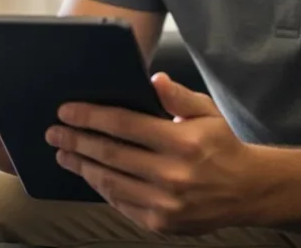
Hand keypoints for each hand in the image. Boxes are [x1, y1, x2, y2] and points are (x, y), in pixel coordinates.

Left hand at [46, 73, 265, 233]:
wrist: (247, 191)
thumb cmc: (221, 145)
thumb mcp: (206, 112)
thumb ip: (178, 96)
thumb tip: (154, 79)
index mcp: (182, 142)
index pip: (125, 125)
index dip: (91, 116)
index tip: (66, 110)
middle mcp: (172, 174)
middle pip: (110, 154)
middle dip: (77, 140)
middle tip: (54, 132)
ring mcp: (165, 203)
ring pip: (110, 182)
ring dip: (82, 166)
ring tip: (64, 153)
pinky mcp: (160, 222)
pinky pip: (121, 203)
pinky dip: (102, 188)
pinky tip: (89, 174)